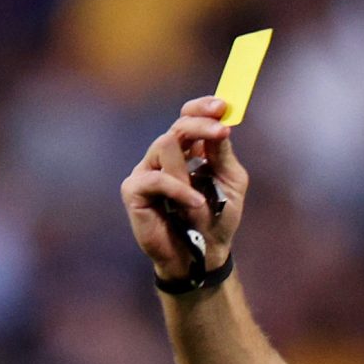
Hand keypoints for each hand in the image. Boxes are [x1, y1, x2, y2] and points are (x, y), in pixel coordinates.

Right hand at [121, 96, 247, 284]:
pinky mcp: (134, 191)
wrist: (202, 257)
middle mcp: (163, 157)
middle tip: (222, 130)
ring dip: (188, 171)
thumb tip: (221, 125)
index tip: (222, 106)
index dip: (201, 107)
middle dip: (200, 125)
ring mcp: (146, 172)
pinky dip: (179, 190)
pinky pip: (156, 178)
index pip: (187, 117)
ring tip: (204, 198)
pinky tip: (195, 205)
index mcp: (186, 151)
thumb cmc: (216, 219)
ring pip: (164, 146)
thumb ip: (223, 153)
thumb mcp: (229, 181)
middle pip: (177, 126)